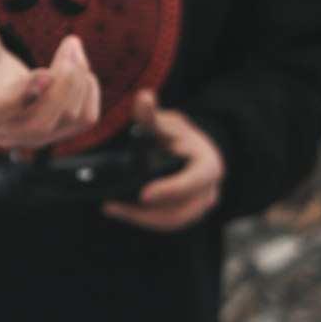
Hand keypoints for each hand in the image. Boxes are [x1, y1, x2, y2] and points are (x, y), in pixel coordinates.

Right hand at [0, 5, 100, 149]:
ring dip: (79, 78)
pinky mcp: (51, 130)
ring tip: (72, 46)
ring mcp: (26, 134)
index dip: (19, 97)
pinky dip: (89, 91)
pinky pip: (83, 120)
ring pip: (67, 120)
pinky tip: (79, 68)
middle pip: (39, 124)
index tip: (45, 72)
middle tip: (71, 42)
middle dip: (64, 81)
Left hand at [102, 90, 224, 231]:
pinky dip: (143, 220)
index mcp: (207, 166)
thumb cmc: (180, 136)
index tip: (143, 195)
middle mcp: (208, 191)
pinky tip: (121, 211)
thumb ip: (153, 116)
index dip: (168, 190)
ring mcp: (200, 208)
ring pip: (171, 222)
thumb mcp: (168, 123)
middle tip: (113, 206)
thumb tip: (143, 97)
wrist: (195, 152)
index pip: (190, 182)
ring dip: (140, 219)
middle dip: (145, 213)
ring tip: (112, 208)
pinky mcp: (188, 217)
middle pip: (179, 211)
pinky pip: (166, 224)